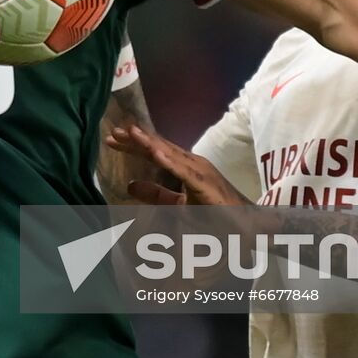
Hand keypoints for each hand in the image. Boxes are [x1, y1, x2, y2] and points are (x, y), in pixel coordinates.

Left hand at [106, 126, 250, 206]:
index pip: (155, 151)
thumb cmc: (215, 213)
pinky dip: (168, 159)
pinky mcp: (204, 182)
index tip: (112, 139)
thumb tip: (130, 185)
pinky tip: (154, 152)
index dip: (134, 145)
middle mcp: (190, 163)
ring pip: (169, 153)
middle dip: (135, 140)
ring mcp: (198, 170)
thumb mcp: (177, 204)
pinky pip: (183, 170)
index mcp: (184, 166)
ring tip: (130, 133)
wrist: (246, 224)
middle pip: (158, 147)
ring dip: (149, 143)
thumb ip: (156, 194)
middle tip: (112, 132)